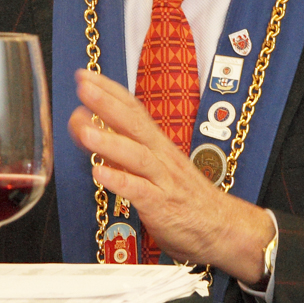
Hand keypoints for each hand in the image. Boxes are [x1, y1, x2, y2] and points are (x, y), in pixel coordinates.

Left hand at [66, 69, 274, 284]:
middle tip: (83, 86)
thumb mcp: (151, 168)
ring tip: (84, 131)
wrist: (220, 227)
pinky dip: (120, 180)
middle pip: (134, 124)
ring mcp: (163, 179)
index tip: (85, 75)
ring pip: (136, 155)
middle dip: (107, 104)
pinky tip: (99, 172)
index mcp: (157, 144)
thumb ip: (121, 152)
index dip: (109, 91)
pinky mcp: (163, 205)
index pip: (133, 109)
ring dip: (109, 141)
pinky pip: (140, 191)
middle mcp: (161, 156)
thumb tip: (88, 132)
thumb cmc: (181, 197)